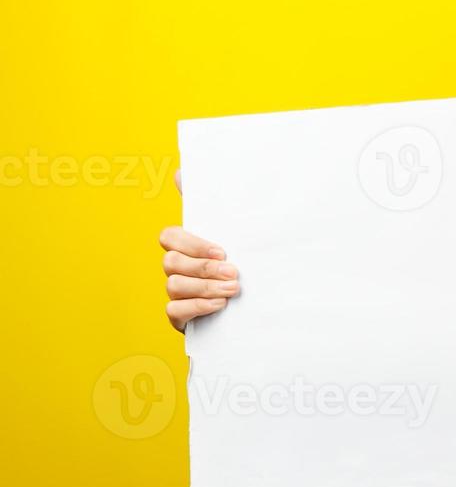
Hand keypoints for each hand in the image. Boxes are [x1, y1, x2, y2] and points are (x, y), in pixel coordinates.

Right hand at [160, 167, 240, 332]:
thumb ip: (213, 207)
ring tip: (233, 290)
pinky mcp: (180, 316)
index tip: (223, 250)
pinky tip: (219, 305)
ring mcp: (176, 292)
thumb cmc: (242, 263)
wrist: (255, 304)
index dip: (193, 243)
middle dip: (203, 267)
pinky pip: (174, 310)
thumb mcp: (235, 235)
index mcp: (187, 247)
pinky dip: (197, 307)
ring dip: (204, 287)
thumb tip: (181, 171)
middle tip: (234, 272)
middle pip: (170, 262)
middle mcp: (177, 268)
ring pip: (173, 285)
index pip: (170, 237)